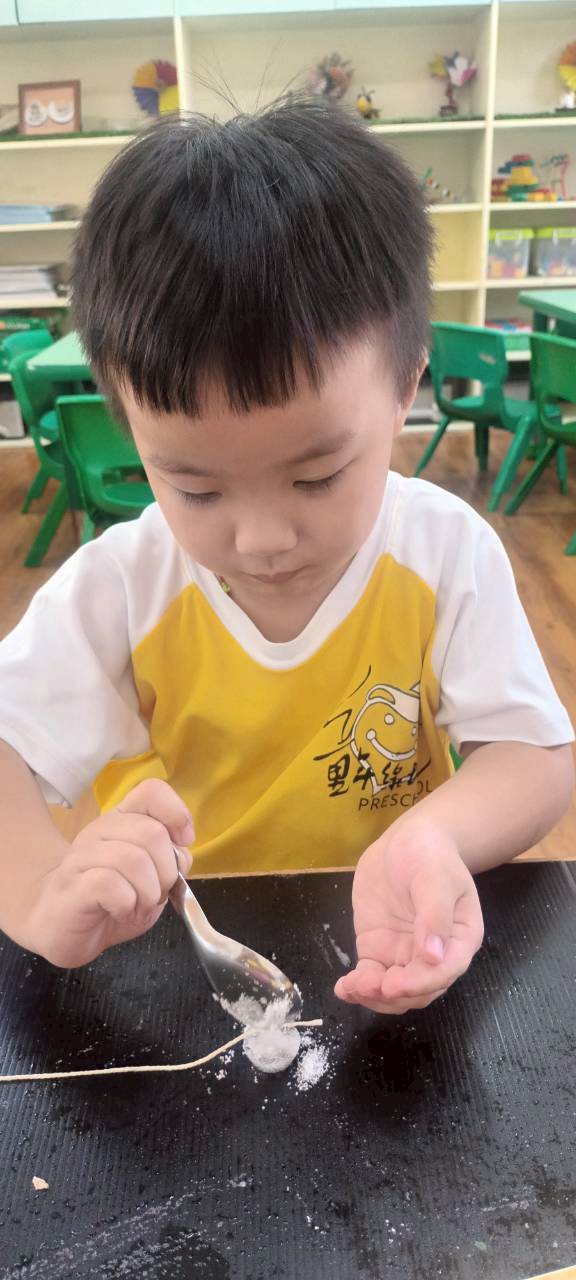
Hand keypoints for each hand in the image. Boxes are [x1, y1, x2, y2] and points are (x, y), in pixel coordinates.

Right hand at [30, 779, 193, 967]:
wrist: (61, 926)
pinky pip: (112, 885)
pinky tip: (120, 911)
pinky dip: (127, 904)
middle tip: (155, 894)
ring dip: (148, 893)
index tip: (182, 843)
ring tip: (138, 906)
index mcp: (122, 821)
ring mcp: (83, 855)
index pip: (151, 791)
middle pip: (153, 833)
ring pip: (134, 859)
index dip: (176, 814)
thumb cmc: (110, 902)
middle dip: (167, 872)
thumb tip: (182, 855)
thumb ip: (172, 861)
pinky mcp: (73, 884)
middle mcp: (101, 830)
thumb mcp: (152, 880)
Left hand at [335, 823, 483, 1014]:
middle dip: (395, 994)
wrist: (408, 840)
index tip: (395, 984)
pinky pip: (371, 976)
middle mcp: (434, 954)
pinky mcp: (380, 949)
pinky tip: (344, 989)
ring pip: (394, 991)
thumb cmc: (430, 854)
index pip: (444, 971)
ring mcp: (405, 953)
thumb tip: (432, 956)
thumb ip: (435, 914)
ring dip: (375, 996)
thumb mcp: (436, 877)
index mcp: (459, 939)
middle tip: (369, 986)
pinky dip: (358, 987)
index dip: (420, 983)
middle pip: (419, 990)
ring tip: (353, 987)